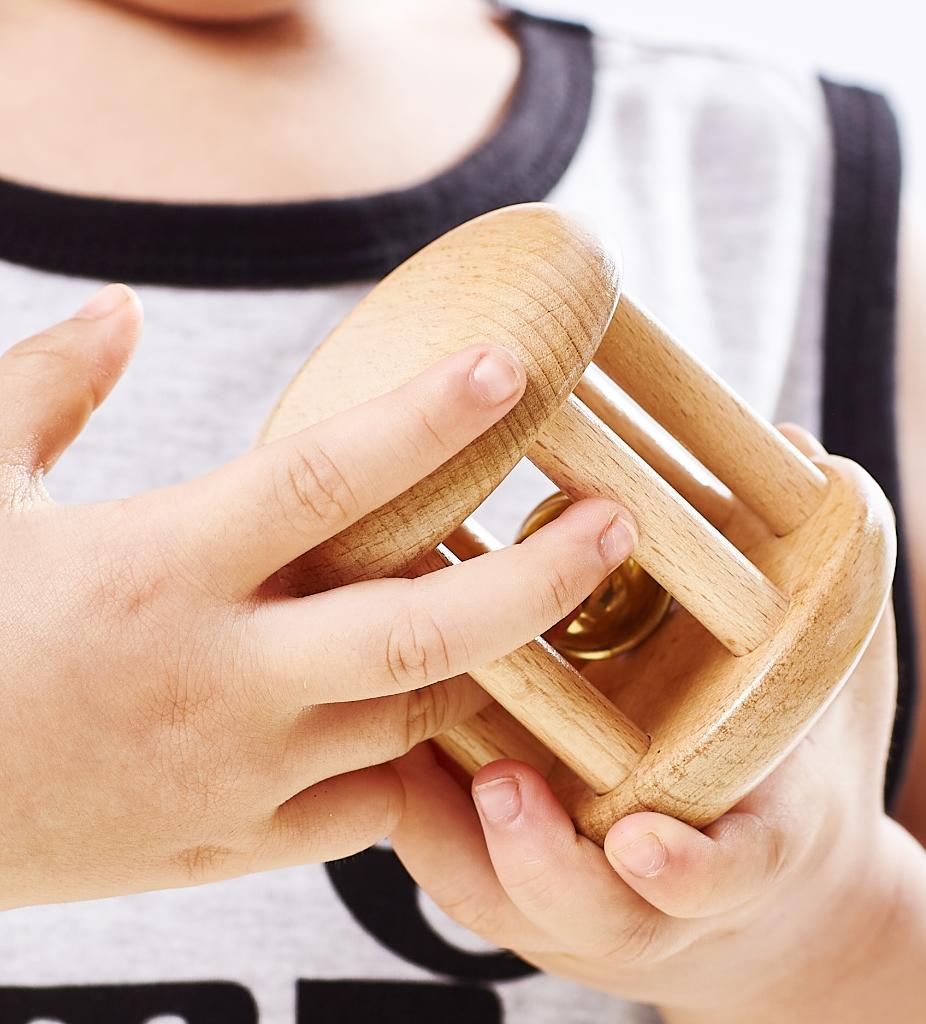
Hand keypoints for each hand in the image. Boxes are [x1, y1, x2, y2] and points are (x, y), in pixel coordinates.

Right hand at [0, 284, 635, 909]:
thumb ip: (48, 387)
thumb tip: (117, 309)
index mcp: (157, 568)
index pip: (325, 477)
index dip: (428, 419)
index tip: (511, 369)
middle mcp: (219, 674)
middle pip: (420, 630)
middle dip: (536, 579)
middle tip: (617, 524)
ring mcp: (239, 773)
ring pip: (417, 723)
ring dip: (497, 667)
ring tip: (559, 611)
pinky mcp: (235, 846)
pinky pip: (370, 811)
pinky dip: (426, 766)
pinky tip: (462, 720)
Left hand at [392, 427, 903, 1021]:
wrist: (751, 865)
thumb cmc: (789, 770)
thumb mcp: (829, 686)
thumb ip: (818, 584)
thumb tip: (789, 448)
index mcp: (747, 852)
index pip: (727, 877)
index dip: (690, 869)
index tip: (645, 840)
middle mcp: (651, 898)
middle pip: (588, 913)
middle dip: (540, 859)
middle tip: (502, 787)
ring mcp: (575, 901)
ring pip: (498, 897)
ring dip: (449, 831)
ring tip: (400, 743)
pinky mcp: (512, 881)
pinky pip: (448, 860)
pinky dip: (412, 808)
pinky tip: (369, 729)